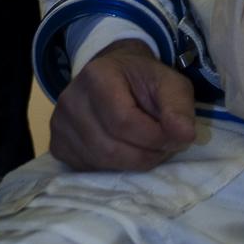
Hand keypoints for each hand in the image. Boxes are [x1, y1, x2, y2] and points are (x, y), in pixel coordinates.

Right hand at [49, 40, 195, 171]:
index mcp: (97, 76)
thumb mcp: (170, 82)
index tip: (176, 138)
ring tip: (149, 148)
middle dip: (145, 154)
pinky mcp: (57, 146)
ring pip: (99, 162)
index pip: (123, 121)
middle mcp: (70, 100)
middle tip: (165, 147)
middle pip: (109, 147)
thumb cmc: (144, 80)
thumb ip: (179, 106)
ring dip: (132, 163)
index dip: (153, 137)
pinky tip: (127, 150)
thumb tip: (185, 136)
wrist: (116, 75)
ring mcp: (59, 125)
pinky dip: (114, 167)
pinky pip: (87, 169)